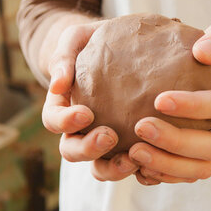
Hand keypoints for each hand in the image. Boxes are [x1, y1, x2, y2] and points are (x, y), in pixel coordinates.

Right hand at [42, 20, 138, 180]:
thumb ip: (63, 57)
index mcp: (63, 106)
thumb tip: (57, 85)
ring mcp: (104, 141)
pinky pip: (132, 167)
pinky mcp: (130, 146)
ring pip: (100, 167)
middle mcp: (80, 129)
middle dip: (88, 149)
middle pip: (72, 151)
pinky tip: (156, 164)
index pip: (54, 121)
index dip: (65, 122)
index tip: (85, 113)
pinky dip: (140, 171)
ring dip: (113, 169)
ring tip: (133, 159)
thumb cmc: (93, 41)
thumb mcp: (75, 39)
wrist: (119, 45)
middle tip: (109, 136)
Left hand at [129, 15, 210, 184]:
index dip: (196, 106)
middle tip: (141, 128)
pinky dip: (165, 175)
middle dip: (177, 141)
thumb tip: (203, 51)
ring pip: (202, 168)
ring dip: (167, 164)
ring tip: (134, 152)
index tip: (159, 100)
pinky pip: (190, 175)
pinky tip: (139, 167)